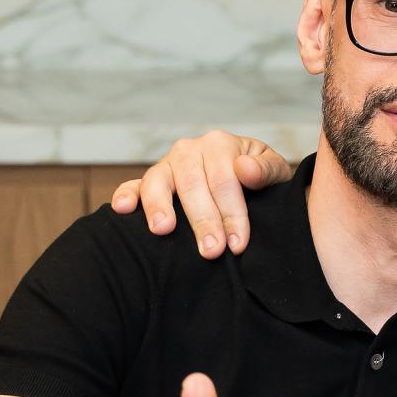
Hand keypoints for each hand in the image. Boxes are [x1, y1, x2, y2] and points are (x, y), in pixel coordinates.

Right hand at [108, 131, 292, 257]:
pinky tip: (122, 210)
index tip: (237, 244)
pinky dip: (125, 195)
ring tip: (163, 230)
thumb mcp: (274, 172)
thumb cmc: (260, 180)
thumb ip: (266, 169)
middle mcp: (190, 150)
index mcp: (220, 145)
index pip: (225, 181)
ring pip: (159, 182)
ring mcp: (167, 164)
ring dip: (160, 207)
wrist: (247, 179)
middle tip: (211, 251)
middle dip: (203, 221)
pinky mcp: (150, 181)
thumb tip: (245, 170)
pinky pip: (133, 185)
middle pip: (193, 185)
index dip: (232, 214)